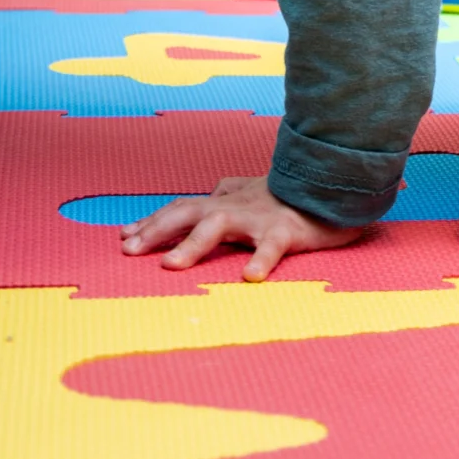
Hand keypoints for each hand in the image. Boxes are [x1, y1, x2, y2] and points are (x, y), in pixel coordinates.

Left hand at [120, 174, 363, 280]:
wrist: (333, 181)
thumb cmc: (293, 192)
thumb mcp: (256, 188)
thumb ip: (232, 190)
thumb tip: (213, 189)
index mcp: (226, 200)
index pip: (181, 208)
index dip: (152, 221)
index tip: (125, 236)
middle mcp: (235, 205)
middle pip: (186, 213)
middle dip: (154, 230)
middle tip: (129, 250)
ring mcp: (258, 217)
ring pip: (218, 225)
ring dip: (192, 245)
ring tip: (171, 266)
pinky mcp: (287, 229)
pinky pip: (271, 246)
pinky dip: (260, 259)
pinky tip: (249, 277)